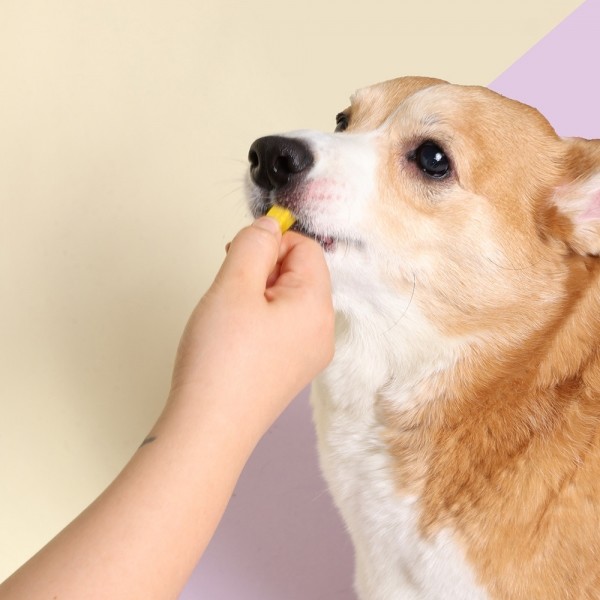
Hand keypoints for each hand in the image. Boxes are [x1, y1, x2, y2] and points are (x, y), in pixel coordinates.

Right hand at [169, 216, 334, 441]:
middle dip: (263, 269)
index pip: (307, 248)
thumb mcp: (234, 286)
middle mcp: (322, 332)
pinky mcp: (290, 370)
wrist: (208, 428)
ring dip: (257, 293)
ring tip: (229, 315)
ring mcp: (308, 355)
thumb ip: (254, 244)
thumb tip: (270, 226)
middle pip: (300, 274)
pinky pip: (281, 327)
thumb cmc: (220, 362)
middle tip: (230, 286)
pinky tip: (234, 335)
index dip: (272, 243)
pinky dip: (258, 318)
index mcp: (318, 307)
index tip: (240, 255)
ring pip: (287, 300)